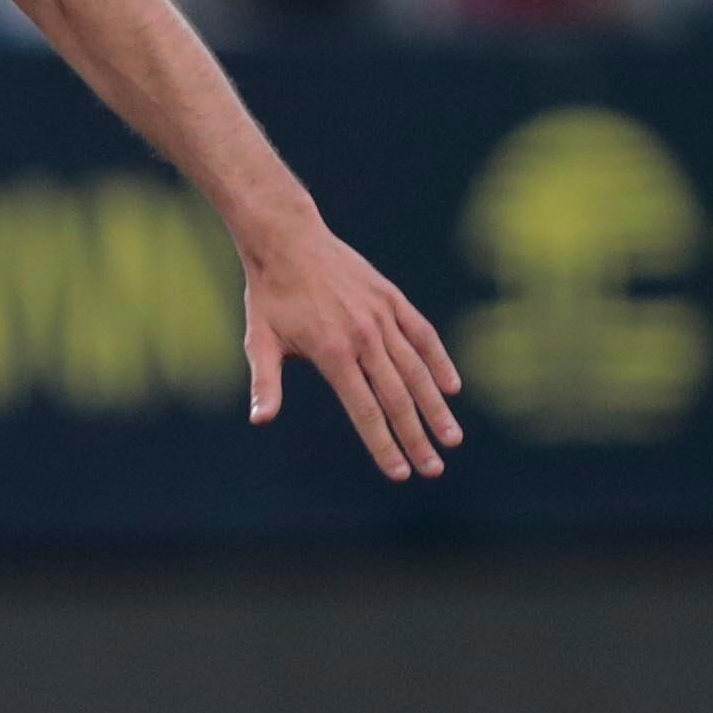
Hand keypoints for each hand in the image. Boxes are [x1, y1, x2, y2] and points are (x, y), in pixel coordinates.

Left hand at [245, 220, 464, 480]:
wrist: (287, 239)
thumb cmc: (270, 296)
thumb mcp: (260, 341)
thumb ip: (266, 382)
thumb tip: (260, 419)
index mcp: (332, 353)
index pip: (365, 411)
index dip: (384, 445)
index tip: (399, 473)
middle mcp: (364, 337)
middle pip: (397, 398)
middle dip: (416, 437)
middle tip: (433, 469)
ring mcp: (382, 316)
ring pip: (416, 370)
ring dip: (435, 407)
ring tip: (452, 438)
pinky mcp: (392, 299)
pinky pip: (422, 335)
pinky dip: (438, 361)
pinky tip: (451, 388)